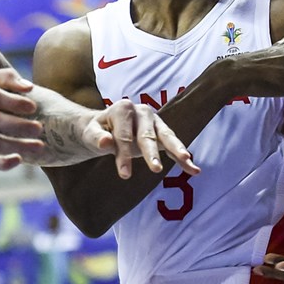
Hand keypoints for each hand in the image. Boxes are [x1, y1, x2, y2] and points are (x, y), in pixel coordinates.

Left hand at [84, 98, 199, 178]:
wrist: (105, 127)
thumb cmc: (96, 131)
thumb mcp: (90, 133)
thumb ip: (96, 137)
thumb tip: (105, 143)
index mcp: (123, 109)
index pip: (124, 136)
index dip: (124, 155)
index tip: (124, 174)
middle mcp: (142, 112)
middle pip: (147, 136)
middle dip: (151, 153)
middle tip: (156, 169)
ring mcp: (155, 122)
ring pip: (167, 137)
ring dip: (177, 150)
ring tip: (187, 160)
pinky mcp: (162, 134)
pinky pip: (173, 147)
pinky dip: (183, 159)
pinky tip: (194, 170)